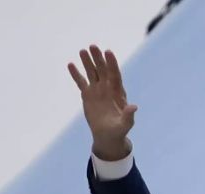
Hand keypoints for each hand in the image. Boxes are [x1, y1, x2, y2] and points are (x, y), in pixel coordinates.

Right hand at [67, 45, 136, 160]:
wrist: (108, 135)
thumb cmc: (119, 130)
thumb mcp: (125, 124)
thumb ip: (129, 115)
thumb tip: (134, 107)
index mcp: (117, 92)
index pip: (115, 74)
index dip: (112, 63)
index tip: (108, 52)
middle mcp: (107, 88)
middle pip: (103, 70)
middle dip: (98, 58)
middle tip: (93, 46)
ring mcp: (97, 90)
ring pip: (92, 73)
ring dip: (87, 62)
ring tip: (82, 50)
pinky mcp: (87, 95)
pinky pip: (81, 82)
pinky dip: (76, 74)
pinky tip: (70, 64)